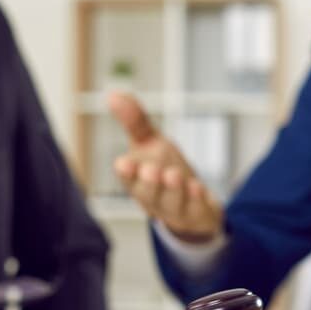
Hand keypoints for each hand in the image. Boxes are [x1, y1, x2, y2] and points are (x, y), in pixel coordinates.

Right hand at [109, 92, 223, 242]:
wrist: (193, 200)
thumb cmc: (164, 170)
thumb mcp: (149, 142)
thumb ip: (134, 121)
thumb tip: (113, 95)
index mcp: (137, 180)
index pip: (128, 178)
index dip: (126, 172)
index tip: (123, 164)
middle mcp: (154, 198)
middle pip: (148, 194)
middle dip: (149, 183)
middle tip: (151, 170)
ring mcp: (175, 208)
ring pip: (172, 203)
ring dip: (173, 190)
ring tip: (174, 176)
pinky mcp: (197, 214)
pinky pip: (196, 209)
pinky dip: (196, 199)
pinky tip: (197, 187)